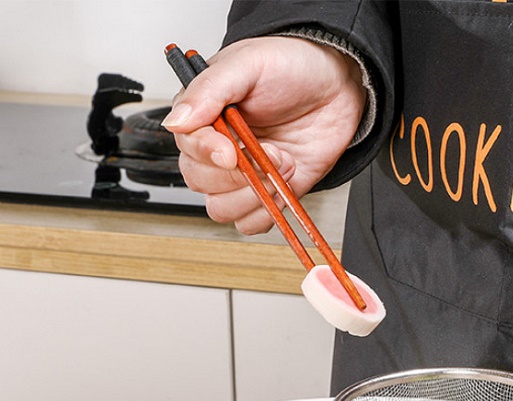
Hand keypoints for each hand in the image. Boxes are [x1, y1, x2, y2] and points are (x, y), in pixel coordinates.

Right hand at [162, 36, 366, 234]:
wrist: (335, 87)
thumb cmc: (292, 67)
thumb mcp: (248, 64)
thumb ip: (210, 89)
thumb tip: (177, 120)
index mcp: (202, 117)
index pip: (187, 147)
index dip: (208, 154)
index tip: (231, 152)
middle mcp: (216, 150)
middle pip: (200, 182)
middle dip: (240, 173)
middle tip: (272, 152)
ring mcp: (241, 176)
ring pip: (222, 209)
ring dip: (255, 194)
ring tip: (283, 165)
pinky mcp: (265, 195)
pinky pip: (250, 224)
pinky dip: (266, 212)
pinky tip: (283, 186)